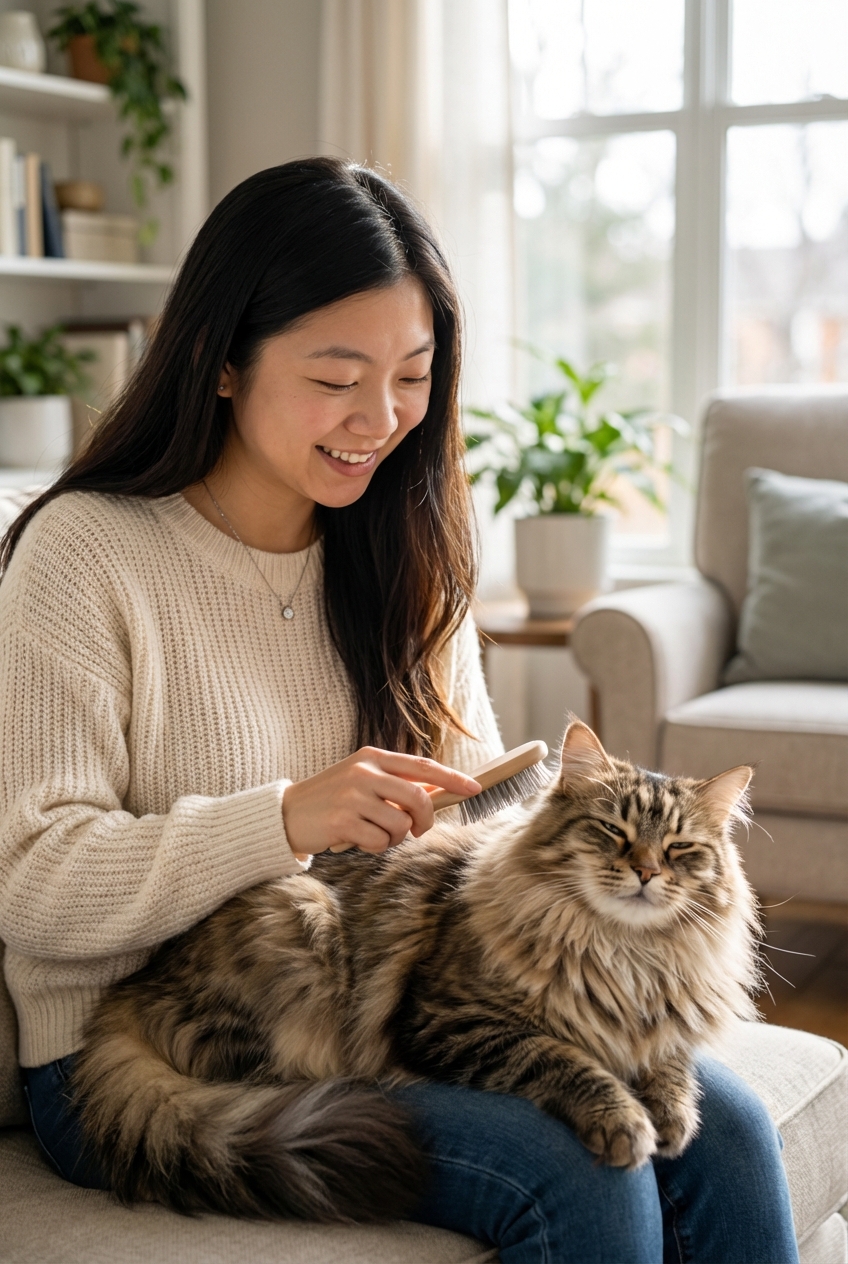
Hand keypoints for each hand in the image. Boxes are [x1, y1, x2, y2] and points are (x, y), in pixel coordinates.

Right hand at [282, 747, 480, 857]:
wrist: (286, 813)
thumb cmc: (332, 799)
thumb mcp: (363, 782)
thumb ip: (396, 785)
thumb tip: (436, 795)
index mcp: (372, 757)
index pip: (422, 766)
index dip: (451, 778)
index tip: (475, 788)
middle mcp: (364, 772)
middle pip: (417, 799)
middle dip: (425, 820)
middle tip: (418, 831)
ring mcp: (352, 795)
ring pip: (400, 824)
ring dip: (394, 838)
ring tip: (373, 833)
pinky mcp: (342, 820)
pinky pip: (379, 842)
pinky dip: (375, 847)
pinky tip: (357, 840)